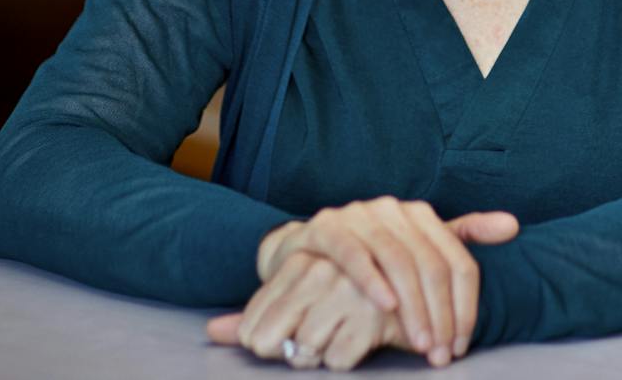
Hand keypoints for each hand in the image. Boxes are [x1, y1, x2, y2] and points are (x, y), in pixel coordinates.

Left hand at [207, 250, 405, 369]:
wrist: (409, 276)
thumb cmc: (345, 290)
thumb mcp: (298, 290)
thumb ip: (258, 312)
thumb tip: (212, 331)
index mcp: (298, 260)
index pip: (254, 321)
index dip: (263, 343)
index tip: (276, 344)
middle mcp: (320, 269)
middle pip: (271, 339)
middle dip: (286, 353)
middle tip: (305, 349)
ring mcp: (348, 290)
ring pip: (304, 349)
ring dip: (318, 355)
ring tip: (339, 336)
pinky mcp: (374, 315)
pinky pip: (337, 360)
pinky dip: (344, 358)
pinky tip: (361, 341)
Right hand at [254, 200, 518, 365]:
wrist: (306, 249)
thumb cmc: (371, 255)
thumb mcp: (418, 247)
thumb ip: (464, 235)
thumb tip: (514, 225)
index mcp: (421, 215)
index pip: (458, 260)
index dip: (465, 305)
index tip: (461, 344)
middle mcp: (393, 209)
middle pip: (431, 264)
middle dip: (440, 314)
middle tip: (440, 353)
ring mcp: (359, 215)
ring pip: (397, 261)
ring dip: (412, 307)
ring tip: (419, 343)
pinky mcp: (327, 227)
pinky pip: (354, 253)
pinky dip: (372, 281)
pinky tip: (385, 308)